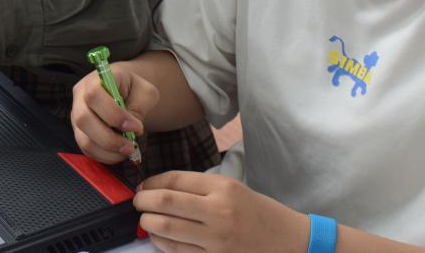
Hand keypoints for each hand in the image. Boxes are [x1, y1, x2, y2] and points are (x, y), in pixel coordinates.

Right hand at [70, 65, 158, 163]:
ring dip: (108, 151)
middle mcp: (80, 97)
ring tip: (128, 151)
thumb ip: (139, 107)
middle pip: (83, 119)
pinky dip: (105, 156)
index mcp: (96, 80)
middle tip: (131, 146)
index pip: (94, 94)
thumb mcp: (145, 92)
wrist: (125, 92)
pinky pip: (87, 150)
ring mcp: (77, 116)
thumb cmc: (135, 90)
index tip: (135, 127)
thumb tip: (131, 131)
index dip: (113, 114)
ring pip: (84, 139)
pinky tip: (120, 154)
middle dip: (109, 138)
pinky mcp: (79, 132)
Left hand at [134, 171, 308, 252]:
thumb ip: (198, 187)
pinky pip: (177, 251)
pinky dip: (161, 242)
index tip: (143, 185)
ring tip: (145, 219)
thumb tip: (159, 187)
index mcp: (222, 187)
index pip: (175, 180)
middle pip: (165, 202)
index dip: (152, 181)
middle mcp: (218, 211)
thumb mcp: (232, 188)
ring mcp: (216, 239)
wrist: (288, 240)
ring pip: (166, 228)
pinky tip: (159, 237)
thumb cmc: (257, 211)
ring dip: (147, 222)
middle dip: (143, 201)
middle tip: (137, 201)